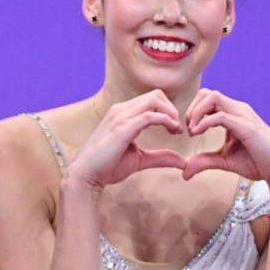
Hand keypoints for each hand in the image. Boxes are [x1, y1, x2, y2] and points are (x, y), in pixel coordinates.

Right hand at [66, 90, 186, 189]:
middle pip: (156, 95)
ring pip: (154, 100)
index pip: (151, 99)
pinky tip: (172, 131)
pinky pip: (150, 116)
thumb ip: (160, 157)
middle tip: (178, 128)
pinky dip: (166, 120)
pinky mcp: (123, 128)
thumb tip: (182, 161)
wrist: (87, 175)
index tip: (175, 129)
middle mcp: (121, 110)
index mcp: (122, 113)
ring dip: (171, 113)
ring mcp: (121, 117)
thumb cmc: (108, 166)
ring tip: (176, 130)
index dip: (167, 111)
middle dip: (172, 109)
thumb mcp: (139, 159)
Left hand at [182, 89, 269, 184]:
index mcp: (233, 114)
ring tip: (193, 131)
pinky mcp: (246, 126)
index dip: (192, 112)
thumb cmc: (257, 162)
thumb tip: (185, 171)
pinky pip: (220, 116)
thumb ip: (205, 161)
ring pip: (212, 97)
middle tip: (188, 129)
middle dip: (191, 108)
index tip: (188, 131)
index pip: (207, 100)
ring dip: (196, 112)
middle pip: (207, 93)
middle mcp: (238, 110)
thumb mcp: (224, 161)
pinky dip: (204, 122)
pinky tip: (199, 133)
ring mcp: (243, 115)